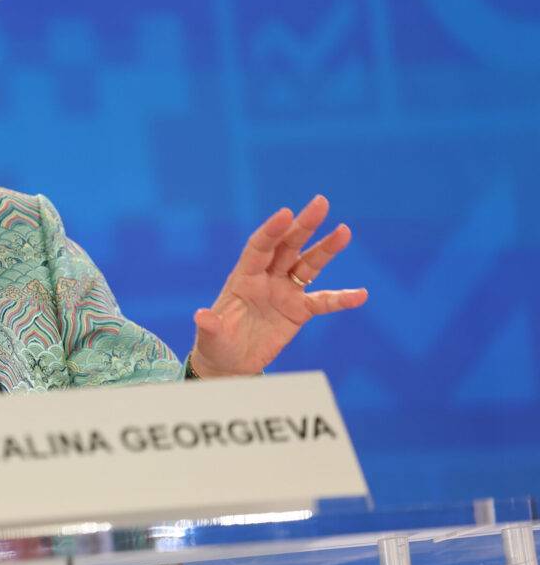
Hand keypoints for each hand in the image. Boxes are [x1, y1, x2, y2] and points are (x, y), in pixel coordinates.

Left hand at [188, 195, 367, 377]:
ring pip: (308, 264)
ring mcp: (284, 291)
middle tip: (321, 203)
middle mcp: (266, 278)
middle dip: (303, 225)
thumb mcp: (211, 336)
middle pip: (287, 246)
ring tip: (344, 231)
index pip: (259, 247)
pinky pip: (323, 302)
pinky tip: (361, 295)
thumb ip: (210, 325)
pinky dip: (341, 299)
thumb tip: (202, 317)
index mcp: (243, 277)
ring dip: (326, 249)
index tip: (286, 213)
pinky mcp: (298, 310)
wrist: (231, 361)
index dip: (271, 230)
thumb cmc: (216, 343)